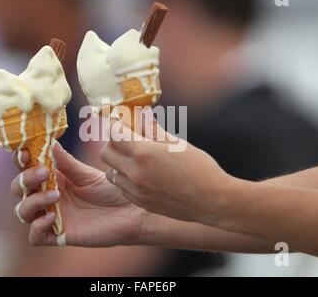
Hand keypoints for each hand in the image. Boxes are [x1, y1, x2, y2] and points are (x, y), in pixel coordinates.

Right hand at [10, 142, 146, 246]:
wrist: (130, 212)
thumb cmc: (111, 190)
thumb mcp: (87, 174)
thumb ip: (67, 163)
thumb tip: (49, 143)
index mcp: (54, 178)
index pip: (27, 168)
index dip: (20, 160)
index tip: (24, 153)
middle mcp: (48, 196)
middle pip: (19, 189)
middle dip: (25, 179)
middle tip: (45, 172)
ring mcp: (52, 216)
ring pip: (23, 211)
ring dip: (33, 201)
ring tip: (55, 195)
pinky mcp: (60, 235)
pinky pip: (35, 237)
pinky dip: (37, 227)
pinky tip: (52, 217)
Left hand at [100, 115, 233, 223]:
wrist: (212, 201)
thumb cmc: (199, 168)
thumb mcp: (176, 143)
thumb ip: (153, 129)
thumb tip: (141, 115)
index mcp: (143, 153)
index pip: (113, 133)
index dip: (116, 125)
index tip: (121, 122)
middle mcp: (134, 172)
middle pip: (105, 153)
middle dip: (113, 143)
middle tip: (127, 140)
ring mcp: (135, 190)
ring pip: (110, 172)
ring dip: (117, 163)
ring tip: (136, 159)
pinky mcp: (139, 202)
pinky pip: (121, 187)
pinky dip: (125, 179)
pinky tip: (142, 175)